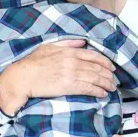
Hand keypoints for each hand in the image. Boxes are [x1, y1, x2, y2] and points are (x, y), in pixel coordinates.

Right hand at [0, 39, 116, 114]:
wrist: (23, 77)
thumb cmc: (32, 62)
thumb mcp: (49, 46)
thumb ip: (67, 44)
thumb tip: (81, 42)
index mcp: (69, 51)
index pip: (93, 55)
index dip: (105, 62)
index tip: (111, 67)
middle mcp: (73, 62)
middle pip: (97, 68)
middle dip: (108, 75)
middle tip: (114, 80)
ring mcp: (71, 74)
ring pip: (95, 78)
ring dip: (106, 84)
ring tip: (111, 88)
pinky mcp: (69, 86)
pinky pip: (88, 88)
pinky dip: (98, 91)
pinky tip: (103, 94)